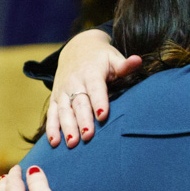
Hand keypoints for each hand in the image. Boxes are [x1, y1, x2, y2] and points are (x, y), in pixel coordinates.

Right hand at [45, 28, 142, 147]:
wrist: (77, 48)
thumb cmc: (101, 57)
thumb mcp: (113, 57)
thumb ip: (124, 65)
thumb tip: (137, 61)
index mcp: (91, 73)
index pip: (95, 88)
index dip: (99, 101)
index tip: (103, 115)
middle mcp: (74, 82)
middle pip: (79, 103)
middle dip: (83, 119)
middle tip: (88, 135)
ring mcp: (63, 91)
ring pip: (64, 110)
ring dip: (67, 127)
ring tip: (72, 143)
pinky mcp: (56, 98)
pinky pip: (52, 113)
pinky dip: (51, 128)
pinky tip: (54, 142)